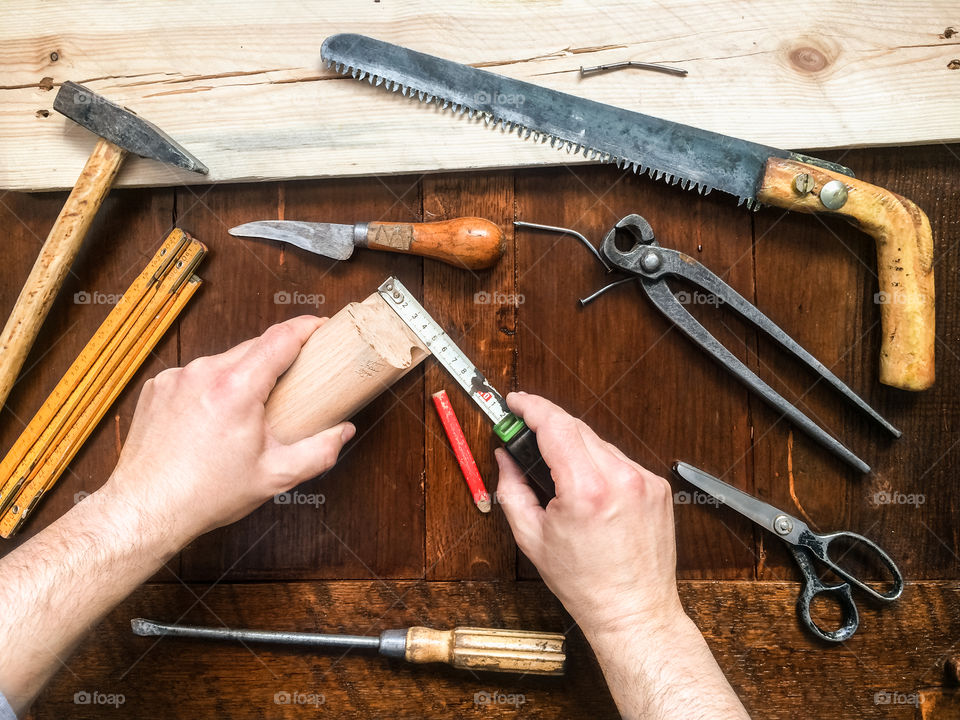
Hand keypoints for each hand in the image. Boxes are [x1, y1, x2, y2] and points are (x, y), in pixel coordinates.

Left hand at [102, 316, 354, 545]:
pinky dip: (211, 388)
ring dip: (241, 376)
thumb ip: (318, 452)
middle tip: (293, 381)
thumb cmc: (204, 494)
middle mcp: (204, 373)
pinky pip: (196, 376)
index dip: (306, 327)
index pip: (280, 339)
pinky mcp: (158, 387)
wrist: (145, 509)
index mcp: (236, 389)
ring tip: (249, 410)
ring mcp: (177, 378)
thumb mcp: (274, 476)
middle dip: (277, 359)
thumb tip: (342, 433)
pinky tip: (213, 418)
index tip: (321, 325)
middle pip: (253, 347)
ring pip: (223, 362)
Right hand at [495, 392, 683, 641]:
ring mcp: (644, 481)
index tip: (516, 401)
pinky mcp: (657, 486)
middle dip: (548, 425)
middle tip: (525, 434)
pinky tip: (588, 488)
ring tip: (559, 474)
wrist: (634, 609)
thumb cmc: (585, 582)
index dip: (532, 407)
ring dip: (574, 447)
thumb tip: (505, 457)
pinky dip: (598, 464)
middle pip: (577, 428)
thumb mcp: (532, 538)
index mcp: (587, 491)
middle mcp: (621, 479)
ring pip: (598, 443)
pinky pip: (619, 460)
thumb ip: (512, 489)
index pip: (556, 426)